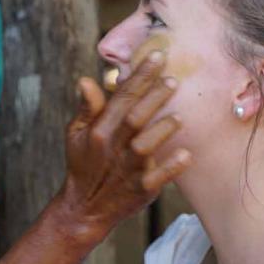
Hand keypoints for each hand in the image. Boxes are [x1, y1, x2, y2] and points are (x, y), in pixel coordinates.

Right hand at [60, 50, 190, 242]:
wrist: (85, 208)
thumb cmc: (84, 164)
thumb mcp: (77, 135)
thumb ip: (87, 108)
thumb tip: (88, 79)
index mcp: (99, 130)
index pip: (121, 98)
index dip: (140, 76)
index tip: (157, 55)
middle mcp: (114, 147)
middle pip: (135, 118)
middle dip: (154, 97)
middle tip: (173, 79)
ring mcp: (128, 169)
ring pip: (146, 146)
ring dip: (163, 130)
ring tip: (179, 117)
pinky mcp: (141, 189)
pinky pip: (159, 177)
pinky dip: (171, 167)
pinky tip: (186, 155)